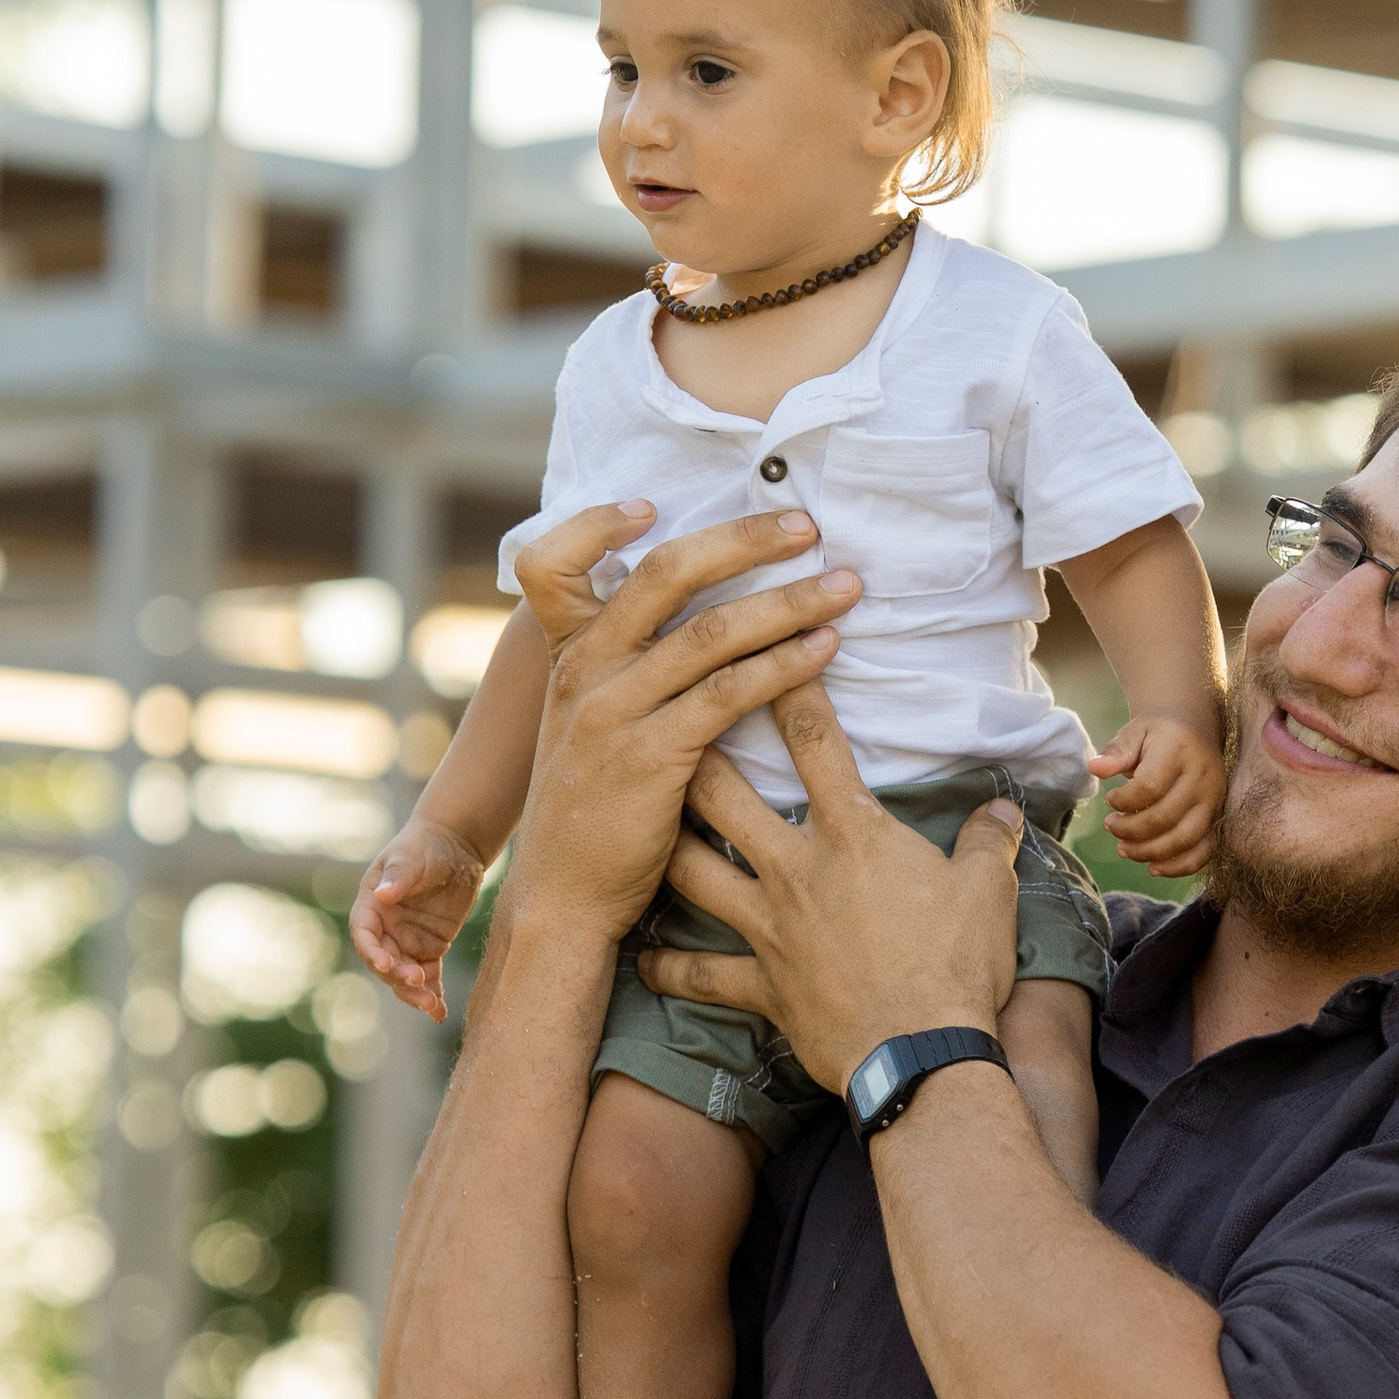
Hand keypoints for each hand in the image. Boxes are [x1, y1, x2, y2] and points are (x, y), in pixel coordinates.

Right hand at [351, 814, 486, 1019]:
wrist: (455, 846)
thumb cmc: (426, 845)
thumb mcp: (412, 857)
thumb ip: (399, 876)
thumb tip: (384, 895)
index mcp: (371, 906)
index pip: (364, 935)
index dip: (371, 952)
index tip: (385, 964)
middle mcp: (385, 929)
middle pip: (384, 962)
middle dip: (397, 976)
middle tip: (418, 982)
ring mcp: (407, 941)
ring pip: (404, 976)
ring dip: (415, 993)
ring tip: (432, 1006)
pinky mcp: (430, 948)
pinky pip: (429, 976)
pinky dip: (433, 994)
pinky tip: (440, 1013)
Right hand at [500, 502, 862, 950]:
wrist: (562, 895)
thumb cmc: (591, 809)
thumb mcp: (587, 726)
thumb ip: (625, 670)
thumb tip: (693, 624)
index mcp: (569, 654)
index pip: (553, 562)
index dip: (597, 523)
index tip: (652, 503)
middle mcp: (586, 669)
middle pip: (666, 574)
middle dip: (744, 541)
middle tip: (807, 525)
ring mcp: (615, 709)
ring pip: (713, 631)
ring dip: (789, 602)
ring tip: (846, 586)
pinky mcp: (652, 754)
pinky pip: (729, 693)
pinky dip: (783, 666)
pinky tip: (825, 652)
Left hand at [637, 685, 1023, 1092]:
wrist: (922, 1055)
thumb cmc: (958, 966)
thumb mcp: (988, 892)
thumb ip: (987, 841)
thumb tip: (1003, 810)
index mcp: (852, 833)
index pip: (813, 739)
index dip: (790, 684)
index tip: (771, 641)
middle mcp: (796, 868)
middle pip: (720, 791)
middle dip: (690, 747)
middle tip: (668, 717)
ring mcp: (768, 926)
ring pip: (689, 869)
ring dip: (662, 841)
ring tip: (639, 817)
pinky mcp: (759, 984)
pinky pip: (698, 974)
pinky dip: (666, 967)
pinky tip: (640, 957)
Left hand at [1086, 710, 1223, 878]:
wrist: (1194, 726)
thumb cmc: (1158, 732)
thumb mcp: (1134, 732)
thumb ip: (1116, 751)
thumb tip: (1095, 769)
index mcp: (1179, 752)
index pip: (1149, 787)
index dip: (1124, 801)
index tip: (1110, 800)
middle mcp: (1202, 777)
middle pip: (1165, 818)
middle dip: (1130, 830)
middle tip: (1111, 826)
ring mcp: (1214, 800)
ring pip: (1185, 839)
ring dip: (1150, 851)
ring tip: (1124, 849)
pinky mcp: (1218, 816)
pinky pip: (1205, 850)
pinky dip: (1179, 866)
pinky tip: (1153, 867)